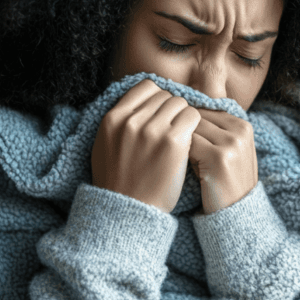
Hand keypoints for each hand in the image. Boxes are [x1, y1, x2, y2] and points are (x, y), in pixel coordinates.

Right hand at [91, 79, 201, 212]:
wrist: (131, 211)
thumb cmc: (119, 182)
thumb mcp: (104, 146)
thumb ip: (119, 123)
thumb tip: (139, 104)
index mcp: (112, 119)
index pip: (145, 87)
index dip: (158, 98)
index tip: (163, 113)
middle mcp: (131, 121)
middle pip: (165, 95)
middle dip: (172, 110)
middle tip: (175, 129)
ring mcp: (152, 130)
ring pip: (180, 103)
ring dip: (185, 117)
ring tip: (182, 136)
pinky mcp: (173, 142)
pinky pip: (193, 116)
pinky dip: (195, 126)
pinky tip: (191, 141)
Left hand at [188, 107, 258, 213]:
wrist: (235, 213)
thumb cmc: (223, 181)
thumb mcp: (227, 151)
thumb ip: (213, 130)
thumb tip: (182, 106)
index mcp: (243, 125)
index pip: (206, 108)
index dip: (189, 124)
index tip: (182, 141)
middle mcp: (241, 130)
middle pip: (197, 115)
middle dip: (183, 131)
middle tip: (176, 150)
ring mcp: (232, 143)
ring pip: (191, 127)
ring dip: (181, 140)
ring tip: (179, 158)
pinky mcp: (220, 157)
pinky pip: (189, 142)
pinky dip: (181, 152)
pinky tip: (180, 166)